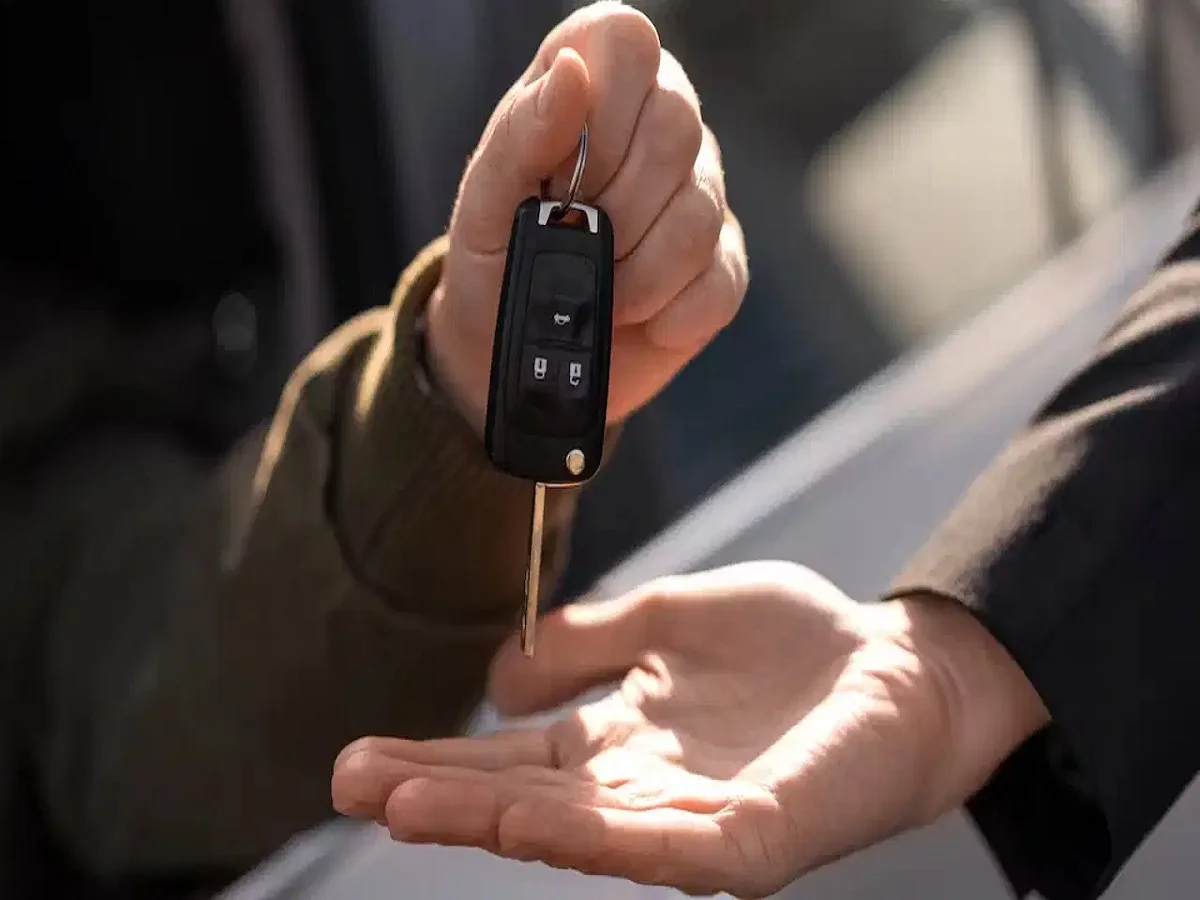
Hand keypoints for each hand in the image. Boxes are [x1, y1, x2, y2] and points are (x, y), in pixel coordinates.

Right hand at [331, 562, 1046, 897]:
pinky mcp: (750, 844)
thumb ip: (587, 641)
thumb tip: (499, 677)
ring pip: (576, 832)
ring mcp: (692, 823)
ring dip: (492, 820)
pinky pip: (663, 848)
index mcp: (620, 740)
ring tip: (412, 806)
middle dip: (437, 797)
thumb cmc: (796, 643)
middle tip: (351, 786)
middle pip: (522, 801)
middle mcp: (641, 790)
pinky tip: (533, 821)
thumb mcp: (669, 615)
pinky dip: (596, 838)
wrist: (902, 665)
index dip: (439, 758)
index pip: (511, 759)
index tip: (361, 755)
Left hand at [425, 1, 746, 433]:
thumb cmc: (494, 261)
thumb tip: (572, 71)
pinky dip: (662, 316)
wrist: (510, 355)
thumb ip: (522, 131)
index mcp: (595, 87)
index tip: (565, 169)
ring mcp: (701, 196)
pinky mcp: (723, 267)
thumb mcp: (483, 200)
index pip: (628, 42)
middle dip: (612, 208)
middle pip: (677, 128)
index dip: (603, 108)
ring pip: (698, 216)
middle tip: (573, 240)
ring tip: (597, 289)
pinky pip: (716, 284)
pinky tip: (633, 316)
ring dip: (633, 275)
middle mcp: (658, 127)